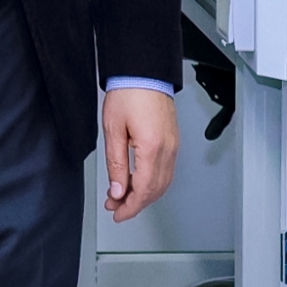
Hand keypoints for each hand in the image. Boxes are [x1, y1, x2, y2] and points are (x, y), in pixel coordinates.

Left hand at [101, 87, 178, 222]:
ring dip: (143, 194)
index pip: (144, 190)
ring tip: (122, 196)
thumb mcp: (113, 130)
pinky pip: (166, 170)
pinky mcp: (173, 141)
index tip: (118, 214)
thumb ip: (116, 164)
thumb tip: (118, 190)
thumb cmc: (128, 93)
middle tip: (115, 207)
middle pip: (156, 190)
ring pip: (163, 182)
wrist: (143, 72)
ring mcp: (173, 145)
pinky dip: (152, 182)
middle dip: (135, 204)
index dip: (130, 207)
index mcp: (152, 147)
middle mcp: (168, 149)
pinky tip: (137, 182)